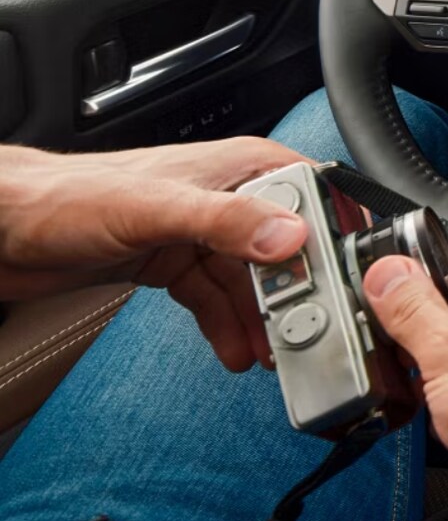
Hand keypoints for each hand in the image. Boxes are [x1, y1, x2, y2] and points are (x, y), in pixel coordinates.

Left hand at [0, 139, 311, 369]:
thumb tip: (290, 238)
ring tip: (272, 354)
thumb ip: (227, 221)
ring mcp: (201, 232)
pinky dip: (229, 326)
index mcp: (239, 167)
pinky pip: (217, 299)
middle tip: (306, 332)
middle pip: (287, 248)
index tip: (341, 283)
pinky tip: (235, 351)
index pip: (313, 197)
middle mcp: (227, 197)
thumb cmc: (67, 197)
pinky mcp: (175, 261)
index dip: (332, 240)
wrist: (5, 227)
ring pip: (254, 281)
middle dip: (299, 293)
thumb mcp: (156, 208)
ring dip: (264, 319)